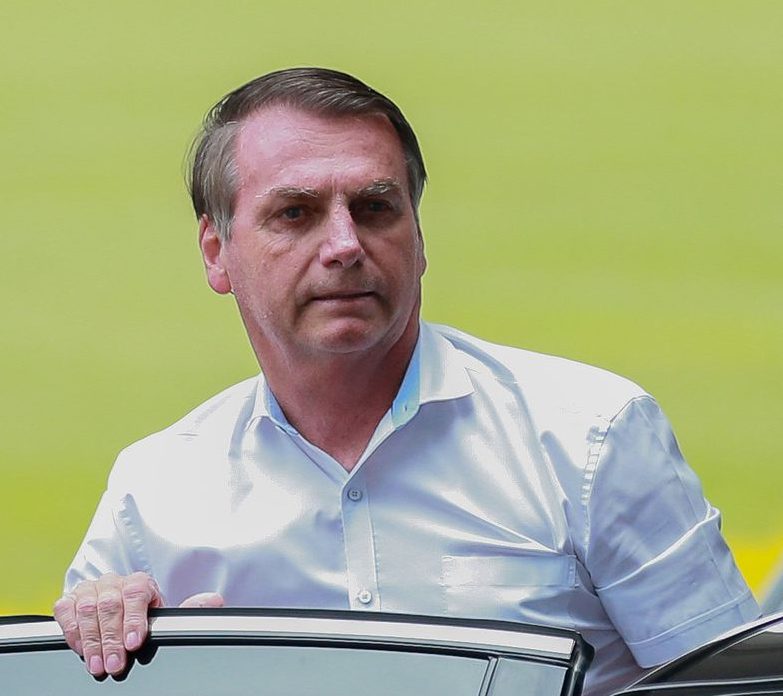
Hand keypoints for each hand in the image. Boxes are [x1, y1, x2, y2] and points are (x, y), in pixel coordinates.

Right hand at [53, 572, 223, 676]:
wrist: (119, 614)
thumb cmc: (144, 618)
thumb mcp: (165, 616)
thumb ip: (188, 610)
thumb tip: (215, 601)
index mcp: (141, 582)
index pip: (136, 593)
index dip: (134, 618)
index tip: (134, 643)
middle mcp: (115, 581)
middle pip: (110, 604)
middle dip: (111, 638)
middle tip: (115, 665)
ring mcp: (91, 589)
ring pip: (87, 608)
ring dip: (92, 640)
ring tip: (98, 666)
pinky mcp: (70, 600)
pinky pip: (66, 611)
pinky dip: (73, 631)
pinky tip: (82, 651)